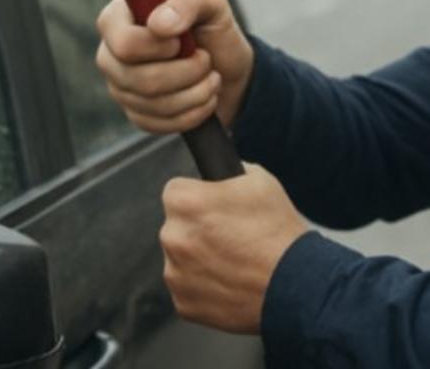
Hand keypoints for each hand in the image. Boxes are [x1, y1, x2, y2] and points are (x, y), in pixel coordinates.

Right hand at [95, 0, 253, 132]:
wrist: (227, 67)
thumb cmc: (212, 29)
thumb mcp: (210, 4)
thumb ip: (186, 2)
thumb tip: (159, 24)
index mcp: (119, 18)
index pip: (123, 43)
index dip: (156, 47)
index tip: (179, 41)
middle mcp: (111, 52)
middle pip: (138, 78)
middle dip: (185, 73)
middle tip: (205, 60)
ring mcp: (119, 85)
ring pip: (152, 104)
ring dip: (195, 93)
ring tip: (210, 77)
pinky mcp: (134, 113)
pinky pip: (158, 124)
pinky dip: (192, 113)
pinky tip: (203, 97)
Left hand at [160, 163, 307, 333]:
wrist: (300, 287)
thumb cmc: (279, 234)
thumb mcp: (258, 180)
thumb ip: (228, 171)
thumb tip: (218, 169)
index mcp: (183, 202)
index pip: (177, 191)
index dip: (199, 197)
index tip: (215, 208)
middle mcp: (172, 237)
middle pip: (177, 225)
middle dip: (197, 229)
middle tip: (229, 238)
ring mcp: (175, 272)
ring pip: (181, 258)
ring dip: (198, 258)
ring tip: (234, 262)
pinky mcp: (183, 301)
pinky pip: (187, 287)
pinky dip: (203, 286)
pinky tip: (230, 282)